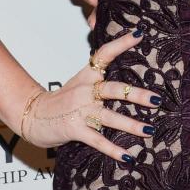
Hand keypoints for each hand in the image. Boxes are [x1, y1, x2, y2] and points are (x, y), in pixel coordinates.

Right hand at [21, 29, 159, 163]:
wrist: (33, 116)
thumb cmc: (62, 99)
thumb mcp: (80, 80)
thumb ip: (100, 73)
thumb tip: (126, 64)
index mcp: (88, 76)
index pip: (105, 54)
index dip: (122, 43)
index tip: (139, 34)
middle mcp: (85, 90)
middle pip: (114, 89)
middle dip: (137, 95)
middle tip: (157, 100)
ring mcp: (80, 111)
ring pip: (110, 117)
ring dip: (131, 125)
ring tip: (149, 130)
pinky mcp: (74, 129)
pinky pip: (98, 140)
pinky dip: (113, 149)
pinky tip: (128, 156)